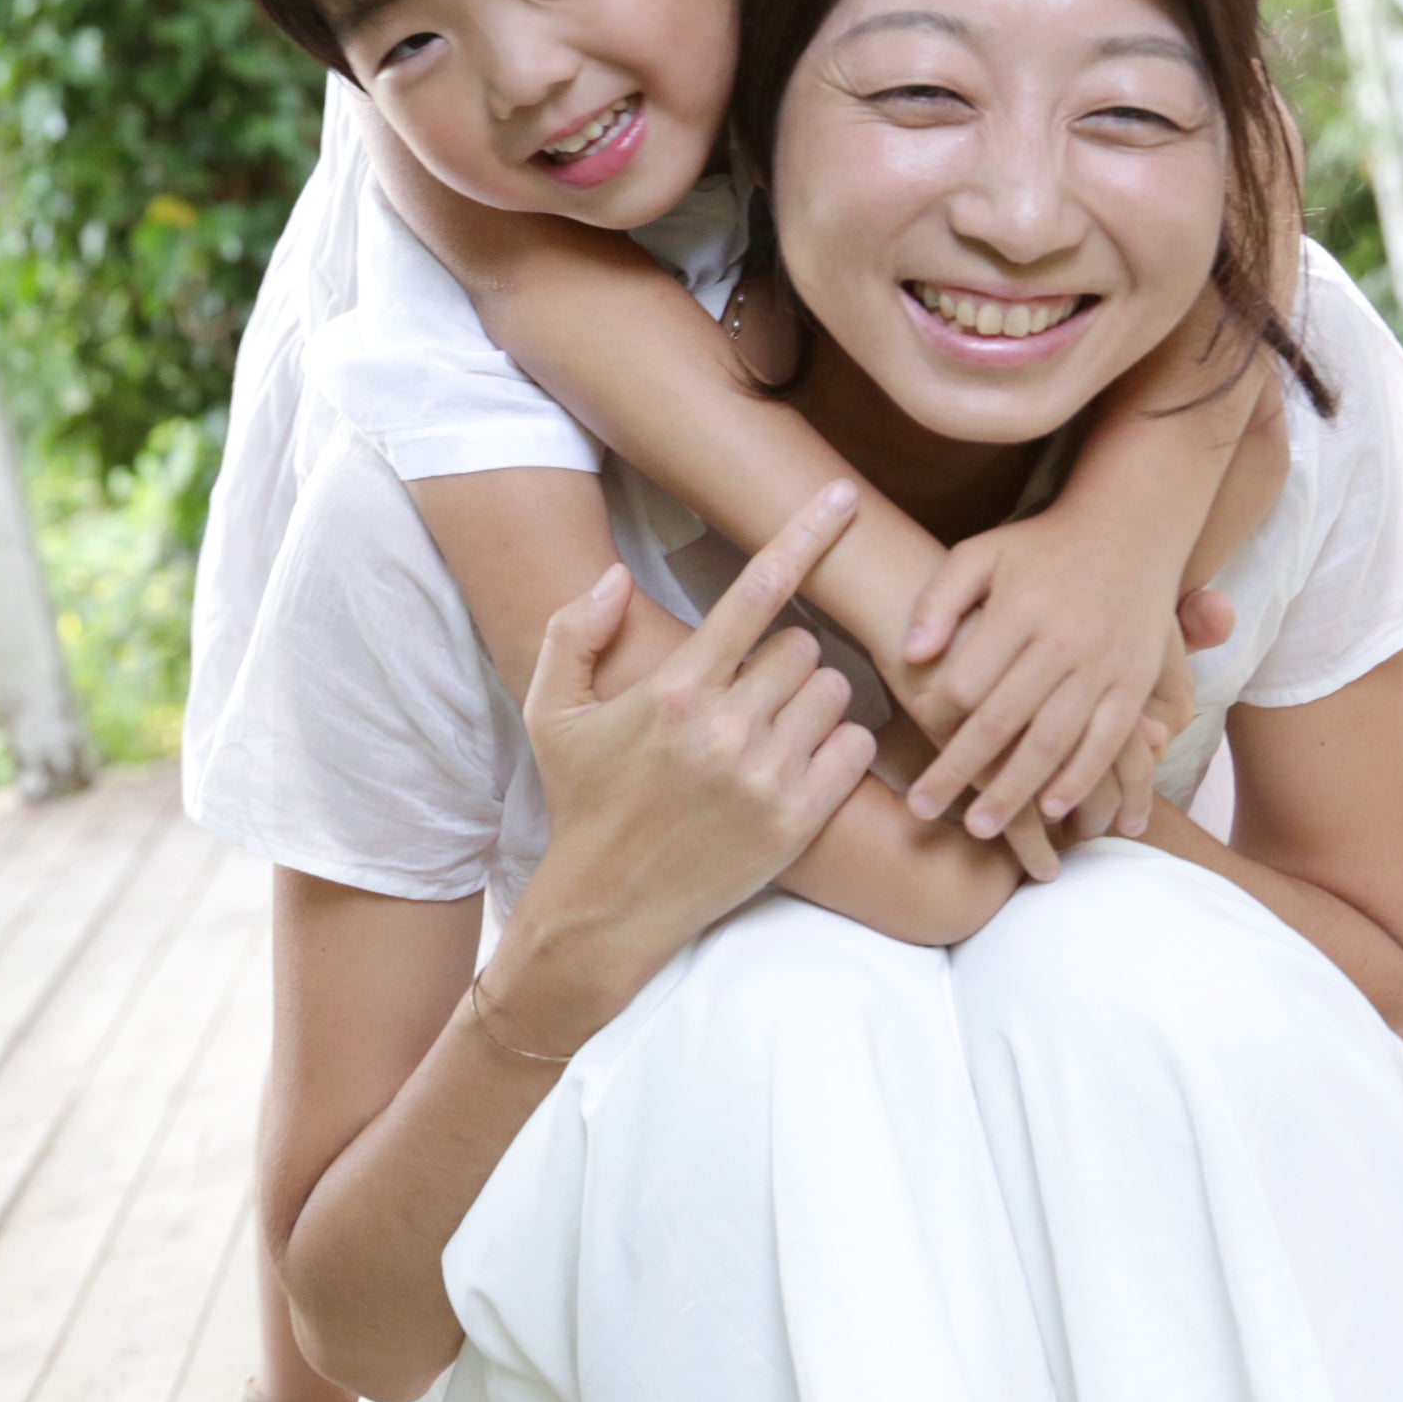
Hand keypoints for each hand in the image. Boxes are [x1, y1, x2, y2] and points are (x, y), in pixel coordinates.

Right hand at [517, 484, 877, 1012]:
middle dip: (783, 659)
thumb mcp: (549, 712)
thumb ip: (572, 633)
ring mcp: (765, 777)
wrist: (608, 905)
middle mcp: (723, 728)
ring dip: (811, 700)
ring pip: (834, 691)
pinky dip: (836, 746)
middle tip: (749, 693)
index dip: (805, 535)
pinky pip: (852, 747)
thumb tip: (611, 575)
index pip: (755, 592)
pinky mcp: (796, 821)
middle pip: (803, 645)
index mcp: (672, 689)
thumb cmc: (583, 800)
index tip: (842, 496)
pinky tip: (796, 762)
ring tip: (769, 731)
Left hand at [894, 515, 1188, 842]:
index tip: (912, 740)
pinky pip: (1109, 741)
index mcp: (1019, 611)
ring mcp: (1104, 666)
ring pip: (1053, 741)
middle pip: (1002, 721)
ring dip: (1017, 790)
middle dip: (960, 771)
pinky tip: (1054, 809)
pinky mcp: (1135, 683)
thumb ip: (940, 600)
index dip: (935, 717)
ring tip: (981, 827)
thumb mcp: (980, 553)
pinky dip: (1082, 778)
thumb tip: (911, 653)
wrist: (1130, 527)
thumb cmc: (1040, 545)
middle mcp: (1063, 642)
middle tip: (923, 810)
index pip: (967, 680)